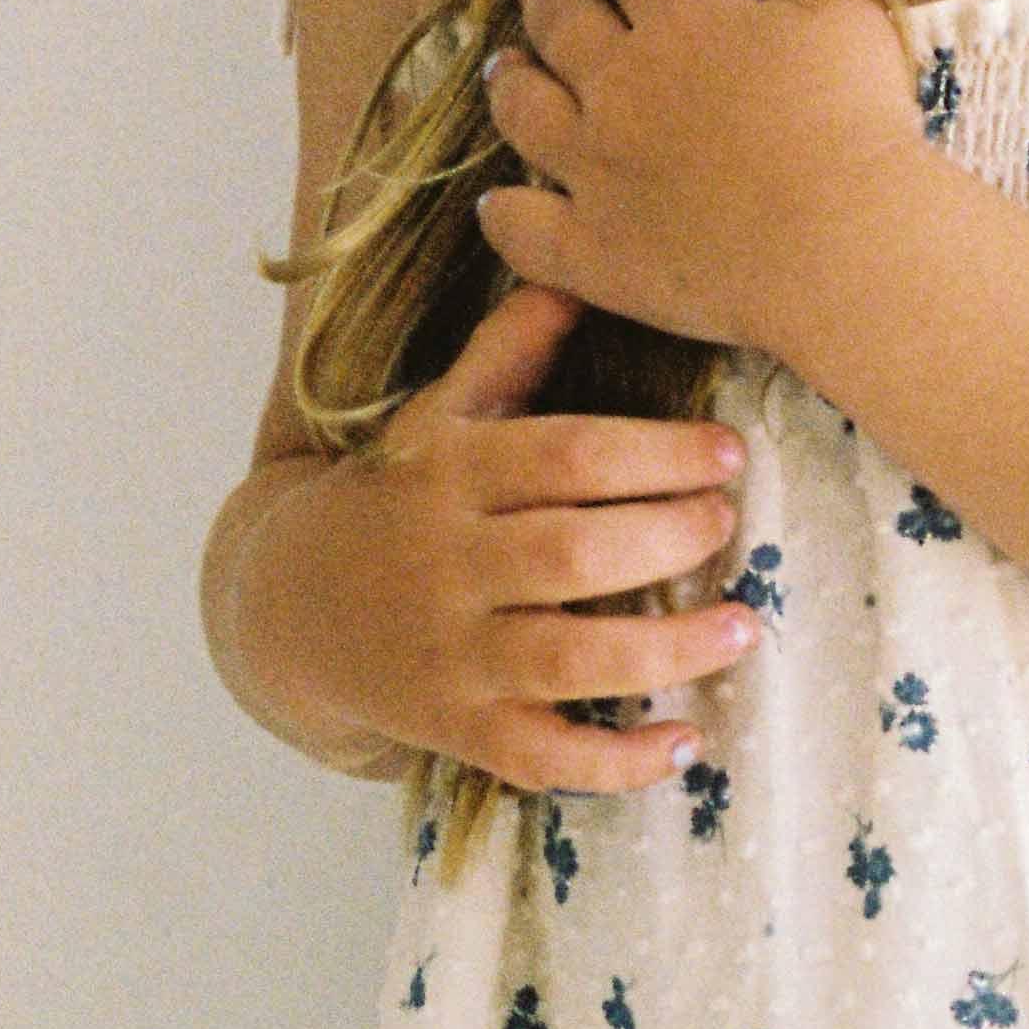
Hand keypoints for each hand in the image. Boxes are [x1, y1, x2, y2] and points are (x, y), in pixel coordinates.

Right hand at [237, 276, 766, 797]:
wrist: (287, 605)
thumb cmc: (395, 494)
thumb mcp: (436, 415)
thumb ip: (507, 348)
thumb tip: (578, 265)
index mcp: (450, 472)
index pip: (563, 456)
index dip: (654, 453)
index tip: (728, 453)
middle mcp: (449, 564)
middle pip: (572, 553)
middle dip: (666, 538)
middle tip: (729, 524)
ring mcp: (453, 654)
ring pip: (569, 659)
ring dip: (666, 650)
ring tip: (741, 628)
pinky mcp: (458, 729)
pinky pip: (543, 756)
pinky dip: (616, 763)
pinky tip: (686, 745)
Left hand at [474, 0, 925, 362]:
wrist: (843, 247)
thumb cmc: (855, 125)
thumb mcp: (847, 14)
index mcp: (684, 19)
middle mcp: (621, 84)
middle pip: (559, 19)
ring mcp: (596, 169)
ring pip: (523, 110)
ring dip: (509, 79)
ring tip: (503, 65)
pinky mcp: (591, 249)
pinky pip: (522, 228)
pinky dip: (502, 210)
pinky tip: (497, 201)